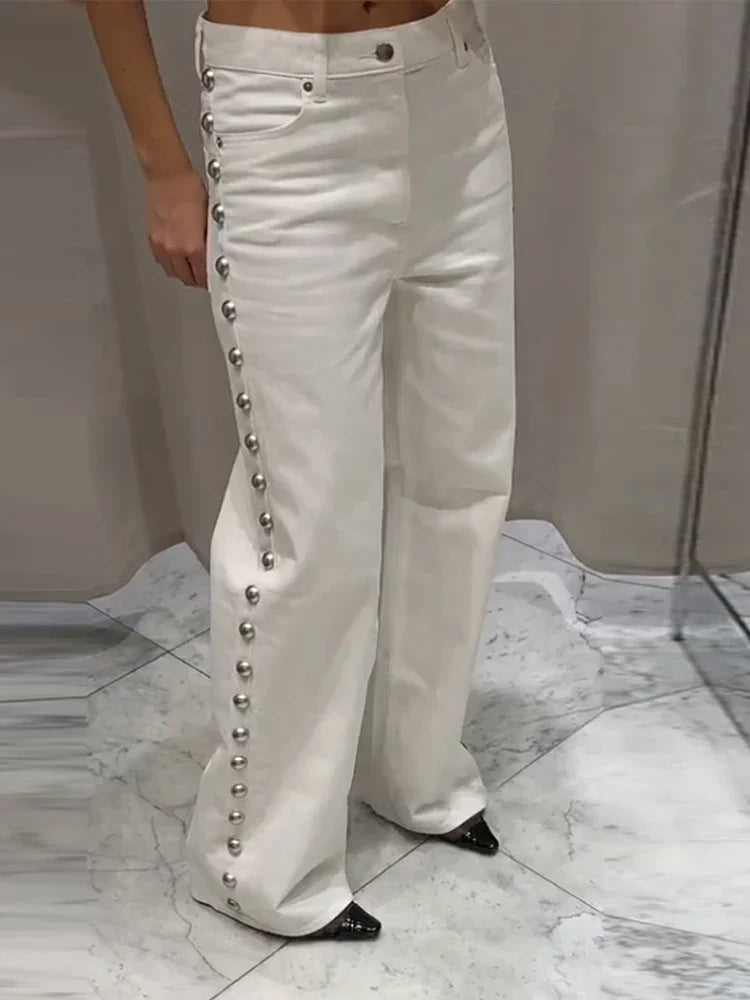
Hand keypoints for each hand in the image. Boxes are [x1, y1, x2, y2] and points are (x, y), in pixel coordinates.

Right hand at [146, 168, 207, 288]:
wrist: (167, 175)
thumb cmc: (189, 189)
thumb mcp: (209, 218)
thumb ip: (210, 241)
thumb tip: (215, 256)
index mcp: (193, 247)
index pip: (203, 276)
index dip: (209, 280)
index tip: (213, 280)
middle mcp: (175, 250)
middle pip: (187, 278)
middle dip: (196, 278)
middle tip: (203, 275)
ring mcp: (161, 246)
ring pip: (173, 272)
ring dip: (182, 272)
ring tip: (190, 266)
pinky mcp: (151, 239)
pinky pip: (161, 261)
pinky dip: (169, 262)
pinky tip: (176, 256)